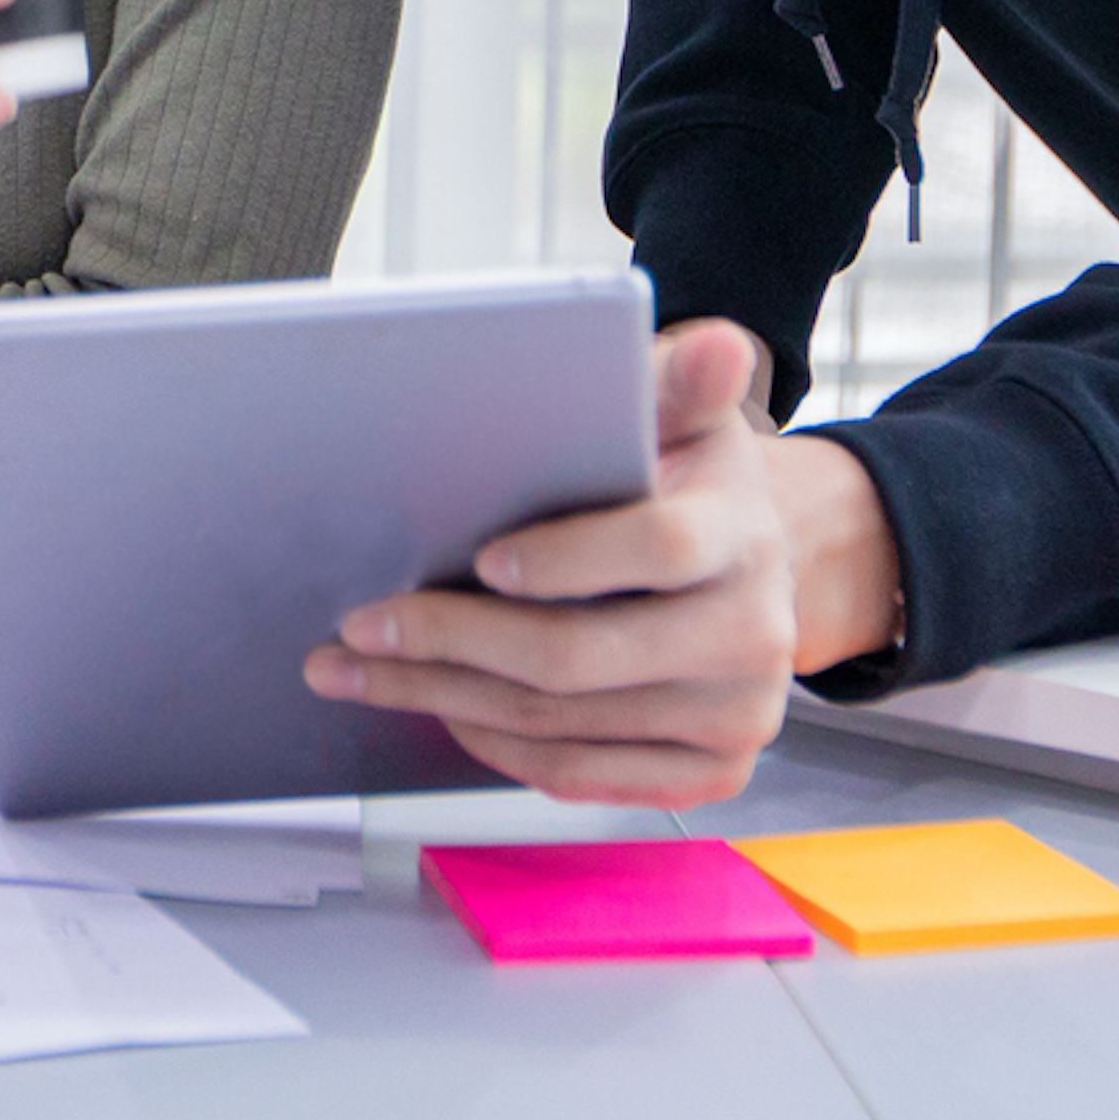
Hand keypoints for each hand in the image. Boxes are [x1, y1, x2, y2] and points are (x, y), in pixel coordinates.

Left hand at [293, 322, 907, 804]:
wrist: (757, 570)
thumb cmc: (693, 486)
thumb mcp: (686, 419)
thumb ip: (678, 380)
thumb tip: (718, 346)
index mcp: (744, 533)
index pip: (657, 547)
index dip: (565, 559)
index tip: (480, 559)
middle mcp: (753, 636)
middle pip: (582, 656)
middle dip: (452, 641)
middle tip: (361, 626)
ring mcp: (735, 716)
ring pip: (562, 724)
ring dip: (445, 697)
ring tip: (362, 670)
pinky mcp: (708, 772)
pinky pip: (580, 774)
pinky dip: (495, 745)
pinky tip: (437, 706)